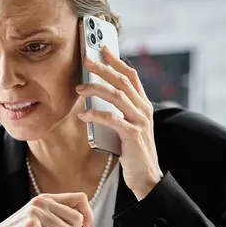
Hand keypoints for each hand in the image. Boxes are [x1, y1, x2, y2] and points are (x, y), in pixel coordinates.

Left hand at [76, 47, 161, 199]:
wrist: (147, 177)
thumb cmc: (133, 152)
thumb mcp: (128, 126)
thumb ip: (118, 111)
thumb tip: (97, 95)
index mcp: (143, 105)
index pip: (131, 76)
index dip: (116, 61)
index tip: (102, 49)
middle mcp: (144, 110)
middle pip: (123, 81)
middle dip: (103, 68)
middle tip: (85, 60)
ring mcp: (140, 122)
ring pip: (117, 96)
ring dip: (96, 89)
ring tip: (79, 88)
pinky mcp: (133, 135)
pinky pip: (112, 120)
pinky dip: (96, 115)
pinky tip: (83, 116)